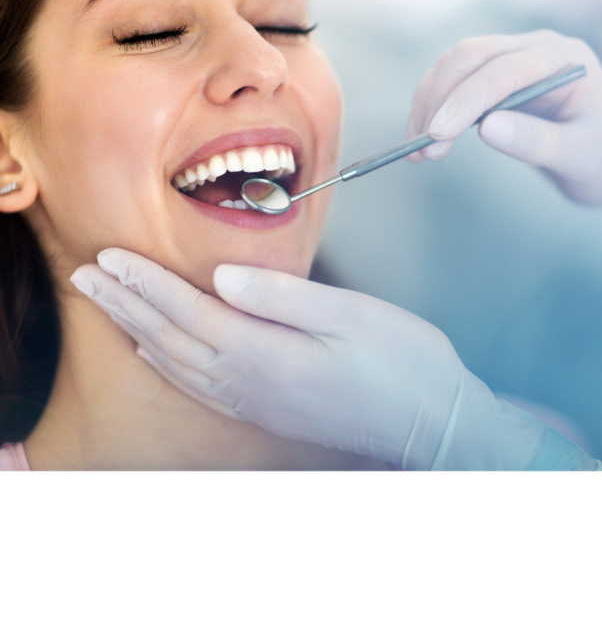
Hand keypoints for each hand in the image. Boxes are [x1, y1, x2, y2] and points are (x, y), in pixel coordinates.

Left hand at [71, 249, 600, 471]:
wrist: (432, 425)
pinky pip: (201, 389)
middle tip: (88, 277)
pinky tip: (157, 354)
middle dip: (127, 305)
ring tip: (110, 308)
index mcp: (271, 355)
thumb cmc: (403, 365)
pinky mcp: (269, 412)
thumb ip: (285, 296)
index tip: (111, 258)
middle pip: (173, 340)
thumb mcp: (354, 316)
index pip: (192, 312)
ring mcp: (259, 404)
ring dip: (138, 332)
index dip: (148, 284)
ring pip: (179, 366)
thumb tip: (224, 276)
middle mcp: (253, 385)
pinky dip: (168, 367)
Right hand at [407, 31, 601, 206]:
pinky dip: (435, 108)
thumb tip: (487, 128)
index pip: (503, 70)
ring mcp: (516, 58)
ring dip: (430, 104)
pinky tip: (426, 140)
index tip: (436, 135)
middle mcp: (537, 48)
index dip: (465, 100)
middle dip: (440, 101)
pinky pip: (455, 81)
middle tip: (422, 150)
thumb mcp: (581, 158)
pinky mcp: (498, 76)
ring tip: (419, 152)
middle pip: (471, 57)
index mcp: (564, 59)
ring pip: (455, 65)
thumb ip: (537, 142)